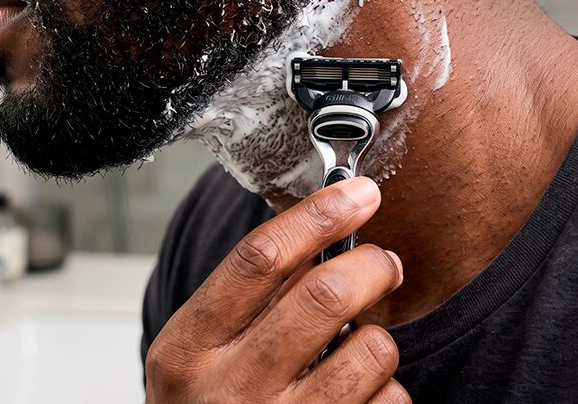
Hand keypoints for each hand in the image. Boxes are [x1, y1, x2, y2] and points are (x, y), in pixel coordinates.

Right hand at [145, 176, 407, 402]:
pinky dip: (388, 389)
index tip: (357, 194)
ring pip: (368, 350)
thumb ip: (247, 296)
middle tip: (383, 261)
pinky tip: (360, 393)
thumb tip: (318, 224)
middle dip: (371, 265)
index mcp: (188, 349)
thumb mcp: (202, 352)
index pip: (258, 260)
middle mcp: (228, 393)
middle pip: (323, 296)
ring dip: (379, 335)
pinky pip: (389, 403)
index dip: (317, 216)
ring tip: (360, 342)